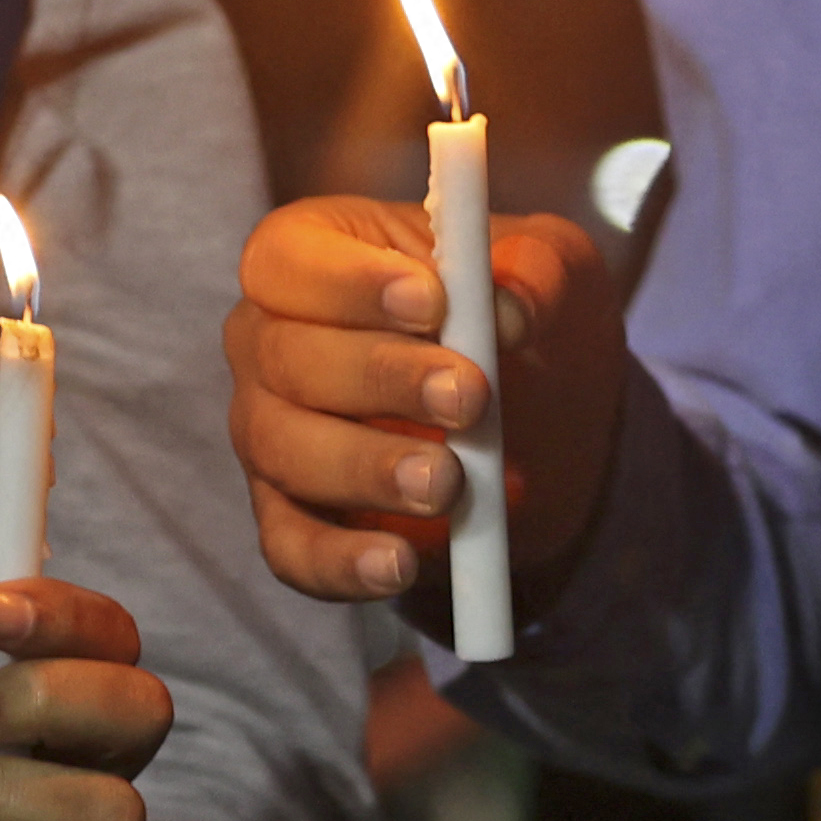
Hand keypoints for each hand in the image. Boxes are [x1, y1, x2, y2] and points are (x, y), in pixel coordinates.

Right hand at [224, 196, 627, 610]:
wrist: (543, 413)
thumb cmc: (519, 311)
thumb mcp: (552, 268)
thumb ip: (535, 270)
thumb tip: (514, 308)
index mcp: (314, 255)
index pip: (287, 258)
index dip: (349, 281)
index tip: (433, 302)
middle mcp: (269, 341)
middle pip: (286, 357)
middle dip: (380, 379)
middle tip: (468, 398)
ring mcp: (270, 432)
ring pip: (285, 451)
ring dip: (365, 470)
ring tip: (448, 483)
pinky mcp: (292, 515)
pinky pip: (292, 546)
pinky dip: (341, 562)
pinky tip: (398, 565)